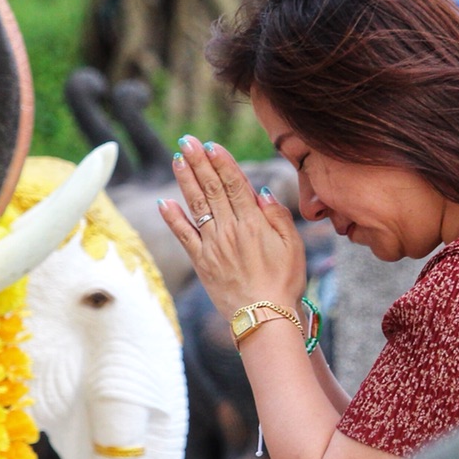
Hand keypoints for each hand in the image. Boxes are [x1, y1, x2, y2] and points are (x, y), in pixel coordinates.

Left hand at [159, 136, 306, 325]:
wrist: (263, 318)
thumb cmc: (285, 282)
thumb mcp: (294, 247)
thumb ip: (278, 216)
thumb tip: (261, 191)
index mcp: (254, 223)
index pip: (235, 184)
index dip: (222, 162)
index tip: (211, 144)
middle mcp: (230, 230)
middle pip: (212, 189)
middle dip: (199, 162)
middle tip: (186, 140)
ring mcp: (213, 246)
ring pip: (196, 206)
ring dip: (185, 180)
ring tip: (176, 158)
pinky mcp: (202, 263)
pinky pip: (184, 236)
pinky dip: (173, 218)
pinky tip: (164, 202)